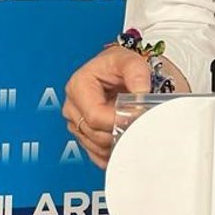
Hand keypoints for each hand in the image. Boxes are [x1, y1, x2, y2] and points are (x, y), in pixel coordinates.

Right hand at [61, 44, 153, 168]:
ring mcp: (76, 123)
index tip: (136, 117)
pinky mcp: (83, 135)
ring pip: (96, 147)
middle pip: (95, 135)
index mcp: (78, 87)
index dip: (118, 120)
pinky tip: (124, 141)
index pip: (95, 117)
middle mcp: (72, 107)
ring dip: (116, 142)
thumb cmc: (117, 65)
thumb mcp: (129, 61)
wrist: (115, 70)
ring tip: (133, 128)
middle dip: (119, 131)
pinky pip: (96, 154)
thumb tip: (141, 93)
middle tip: (139, 124)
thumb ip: (137, 74)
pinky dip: (111, 152)